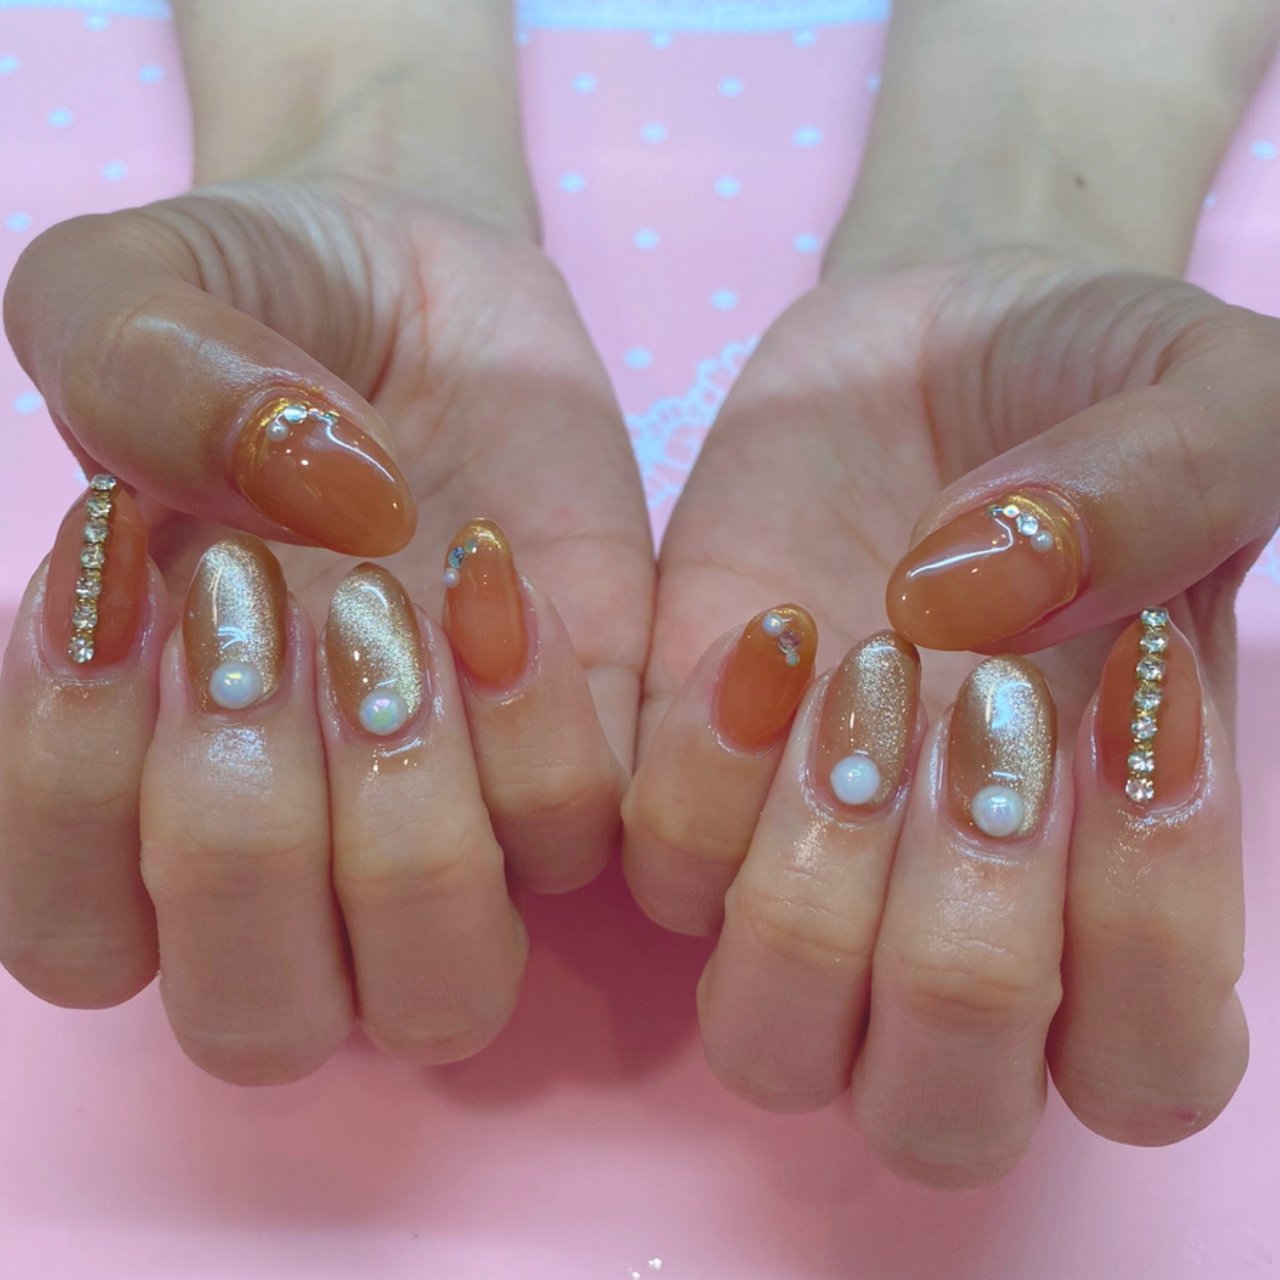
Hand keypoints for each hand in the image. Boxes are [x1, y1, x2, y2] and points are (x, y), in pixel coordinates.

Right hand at [0, 172, 650, 1076]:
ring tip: (387, 610)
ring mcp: (456, 816)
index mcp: (139, 778)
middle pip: (261, 1019)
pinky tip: (504, 567)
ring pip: (439, 993)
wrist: (425, 291)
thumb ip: (135, 371)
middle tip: (261, 608)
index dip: (83, 792)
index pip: (76, 941)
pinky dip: (542, 725)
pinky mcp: (591, 756)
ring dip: (406, 829)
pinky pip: (581, 836)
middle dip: (248, 836)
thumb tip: (312, 500)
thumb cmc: (256, 305)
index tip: (132, 566)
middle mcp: (300, 839)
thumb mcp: (142, 288)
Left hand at [622, 244, 1275, 1183]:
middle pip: (940, 1114)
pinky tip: (763, 629)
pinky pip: (654, 874)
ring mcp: (802, 860)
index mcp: (1118, 874)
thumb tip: (979, 605)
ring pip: (768, 1044)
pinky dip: (694, 775)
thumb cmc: (1091, 386)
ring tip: (864, 673)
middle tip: (985, 713)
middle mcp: (951, 907)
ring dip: (808, 890)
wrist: (926, 341)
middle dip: (960, 940)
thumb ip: (1179, 486)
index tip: (1134, 703)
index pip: (1148, 1065)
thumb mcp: (1204, 397)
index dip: (1144, 932)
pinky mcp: (682, 781)